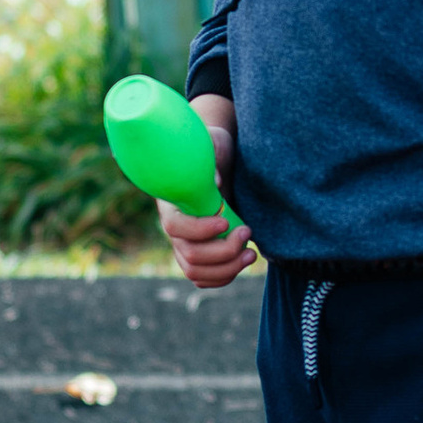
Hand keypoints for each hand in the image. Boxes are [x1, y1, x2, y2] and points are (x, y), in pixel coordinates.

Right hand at [155, 91, 257, 287]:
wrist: (219, 161)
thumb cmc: (214, 150)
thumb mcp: (214, 145)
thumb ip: (212, 159)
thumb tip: (215, 184)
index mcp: (171, 202)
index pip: (175, 227)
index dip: (199, 230)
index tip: (225, 221)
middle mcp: (174, 228)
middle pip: (189, 254)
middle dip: (222, 251)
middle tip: (247, 232)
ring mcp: (185, 243)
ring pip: (196, 271)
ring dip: (226, 269)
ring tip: (251, 254)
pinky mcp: (199, 253)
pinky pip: (204, 277)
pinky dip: (224, 277)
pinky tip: (243, 262)